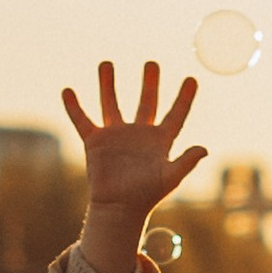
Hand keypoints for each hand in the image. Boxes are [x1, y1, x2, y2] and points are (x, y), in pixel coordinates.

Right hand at [61, 60, 207, 268]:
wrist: (118, 209)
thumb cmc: (146, 196)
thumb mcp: (170, 178)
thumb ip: (186, 162)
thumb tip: (204, 149)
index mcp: (160, 141)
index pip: (176, 114)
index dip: (184, 98)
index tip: (191, 79)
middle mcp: (139, 134)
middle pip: (146, 102)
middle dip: (149, 82)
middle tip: (151, 63)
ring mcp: (116, 135)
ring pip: (111, 103)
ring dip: (108, 83)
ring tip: (106, 63)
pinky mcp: (95, 142)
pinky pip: (82, 120)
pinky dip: (74, 106)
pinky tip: (67, 90)